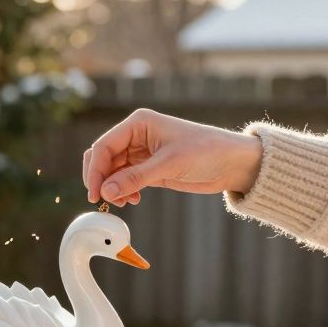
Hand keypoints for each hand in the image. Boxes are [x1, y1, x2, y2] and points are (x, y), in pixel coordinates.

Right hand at [83, 108, 263, 206]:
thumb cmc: (205, 152)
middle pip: (103, 158)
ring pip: (112, 171)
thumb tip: (106, 192)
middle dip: (101, 179)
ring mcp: (141, 153)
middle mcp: (136, 136)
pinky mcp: (149, 169)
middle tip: (104, 201)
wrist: (232, 163)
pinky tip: (132, 200)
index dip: (95, 171)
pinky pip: (125, 180)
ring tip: (124, 202)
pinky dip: (123, 191)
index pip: (104, 146)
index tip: (96, 194)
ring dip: (112, 188)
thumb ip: (136, 178)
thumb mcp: (169, 164)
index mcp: (138, 123)